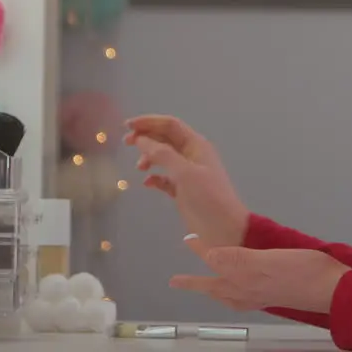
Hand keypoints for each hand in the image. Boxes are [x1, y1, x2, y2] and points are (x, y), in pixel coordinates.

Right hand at [125, 115, 250, 247]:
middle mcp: (191, 155)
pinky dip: (154, 178)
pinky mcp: (182, 191)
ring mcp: (187, 173)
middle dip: (145, 137)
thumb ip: (162, 154)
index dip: (149, 122)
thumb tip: (141, 139)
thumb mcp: (184, 173)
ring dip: (148, 157)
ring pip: (163, 157)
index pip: (169, 125)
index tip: (128, 126)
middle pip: (164, 138)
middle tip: (126, 143)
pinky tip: (147, 184)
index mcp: (196, 145)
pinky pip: (164, 178)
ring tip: (139, 168)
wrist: (225, 229)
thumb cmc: (208, 197)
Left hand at [170, 234, 348, 313]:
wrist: (332, 289)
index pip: (215, 261)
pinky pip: (242, 298)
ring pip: (227, 294)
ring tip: (203, 286)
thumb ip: (237, 260)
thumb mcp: (268, 260)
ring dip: (212, 288)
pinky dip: (231, 294)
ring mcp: (260, 298)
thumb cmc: (303, 271)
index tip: (188, 237)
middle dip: (195, 281)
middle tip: (175, 281)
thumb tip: (210, 255)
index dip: (201, 249)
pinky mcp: (272, 298)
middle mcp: (248, 291)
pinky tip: (237, 291)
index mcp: (244, 279)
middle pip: (214, 286)